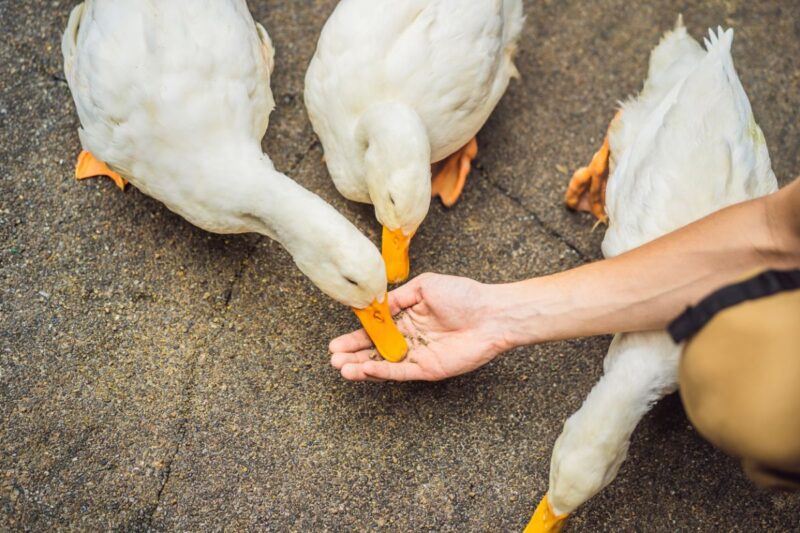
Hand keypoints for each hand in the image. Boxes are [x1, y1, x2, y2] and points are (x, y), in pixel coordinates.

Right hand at [329, 273, 509, 380]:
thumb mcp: (424, 286)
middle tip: (333, 359)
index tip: (336, 343)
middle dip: (353, 355)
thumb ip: (398, 298)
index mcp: (408, 317)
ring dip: (362, 367)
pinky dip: (382, 372)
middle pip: (375, 350)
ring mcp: (418, 355)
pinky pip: (400, 372)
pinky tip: (365, 370)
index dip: (356, 336)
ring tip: (342, 369)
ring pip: (384, 364)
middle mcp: (410, 338)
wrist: (491, 313)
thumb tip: (375, 306)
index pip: (376, 330)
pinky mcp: (428, 368)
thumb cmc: (463, 294)